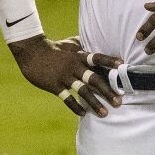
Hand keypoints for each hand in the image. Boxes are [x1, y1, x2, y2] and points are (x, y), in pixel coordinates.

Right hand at [8, 35, 122, 116]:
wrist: (31, 52)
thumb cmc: (54, 47)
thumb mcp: (71, 43)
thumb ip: (85, 45)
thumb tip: (98, 41)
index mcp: (79, 55)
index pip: (97, 58)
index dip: (109, 61)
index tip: (123, 66)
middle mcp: (74, 66)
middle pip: (94, 79)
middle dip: (107, 91)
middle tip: (119, 102)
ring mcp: (64, 77)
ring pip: (82, 91)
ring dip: (94, 103)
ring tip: (105, 113)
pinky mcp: (54, 86)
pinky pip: (67, 98)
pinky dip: (75, 106)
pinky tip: (84, 114)